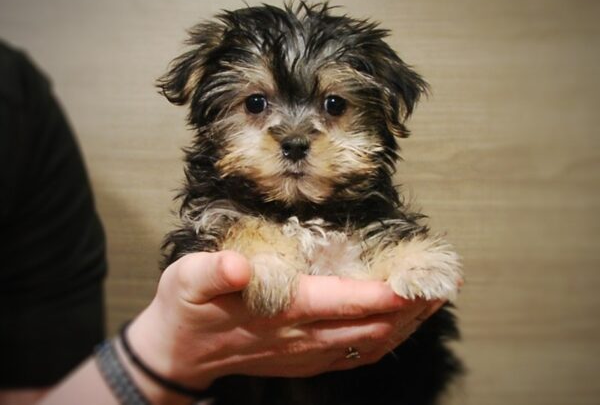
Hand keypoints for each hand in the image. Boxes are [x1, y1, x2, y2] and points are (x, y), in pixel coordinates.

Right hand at [128, 251, 443, 401]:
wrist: (178, 354)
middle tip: (446, 283)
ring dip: (408, 324)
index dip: (391, 291)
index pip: (349, 302)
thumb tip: (239, 266)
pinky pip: (357, 354)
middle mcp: (303, 337)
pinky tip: (399, 326)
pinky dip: (387, 339)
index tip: (424, 277)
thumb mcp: (186, 280)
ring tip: (435, 301)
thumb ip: (213, 272)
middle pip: (373, 325)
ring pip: (372, 343)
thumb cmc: (186, 309)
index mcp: (283, 311)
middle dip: (414, 306)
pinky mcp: (306, 361)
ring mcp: (307, 355)